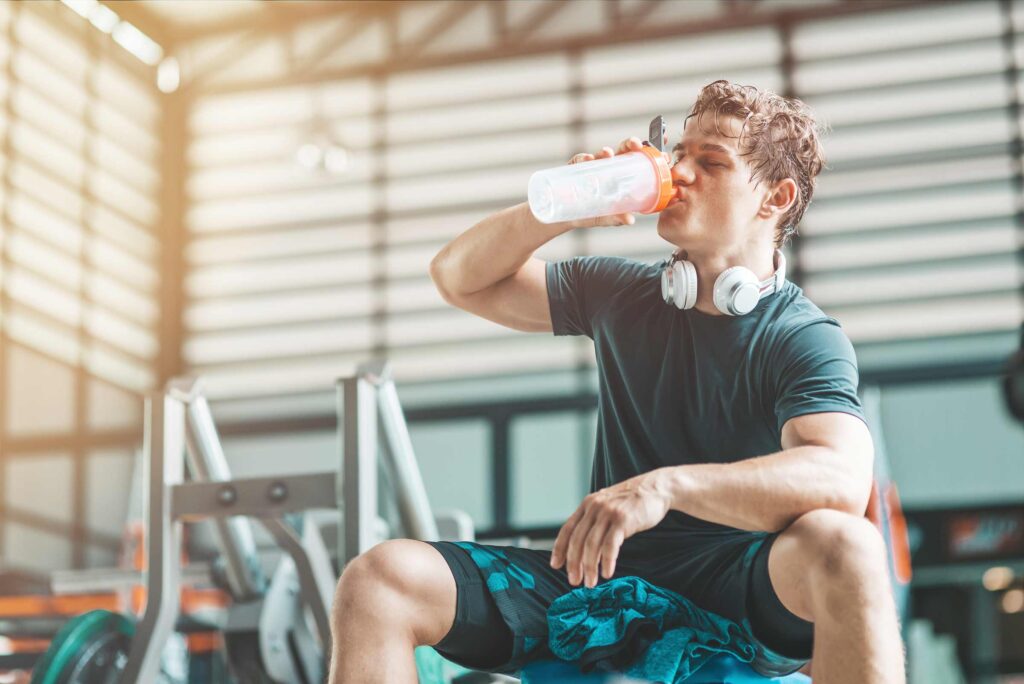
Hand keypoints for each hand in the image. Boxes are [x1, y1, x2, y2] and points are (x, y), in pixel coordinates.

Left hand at [550, 468, 671, 587]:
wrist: (656, 488)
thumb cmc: (632, 502)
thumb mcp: (607, 505)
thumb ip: (594, 520)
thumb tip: (582, 545)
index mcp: (587, 505)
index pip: (567, 529)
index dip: (560, 549)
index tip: (556, 565)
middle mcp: (594, 507)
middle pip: (577, 540)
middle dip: (574, 563)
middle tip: (574, 581)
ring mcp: (608, 513)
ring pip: (592, 545)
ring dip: (589, 567)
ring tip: (590, 583)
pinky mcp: (623, 520)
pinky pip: (610, 545)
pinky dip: (607, 561)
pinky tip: (607, 573)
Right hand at [564, 136, 648, 228]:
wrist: (565, 215)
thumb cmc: (590, 213)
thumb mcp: (604, 217)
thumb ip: (615, 218)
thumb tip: (630, 220)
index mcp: (622, 177)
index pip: (640, 162)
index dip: (652, 155)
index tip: (664, 154)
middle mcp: (610, 168)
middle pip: (624, 151)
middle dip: (631, 144)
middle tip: (636, 144)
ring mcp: (593, 166)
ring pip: (603, 153)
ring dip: (607, 151)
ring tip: (608, 153)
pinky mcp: (576, 167)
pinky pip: (580, 160)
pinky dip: (583, 158)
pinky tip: (587, 160)